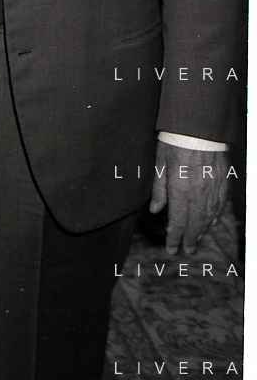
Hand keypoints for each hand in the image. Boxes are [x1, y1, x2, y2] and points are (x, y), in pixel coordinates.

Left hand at [149, 141, 227, 255]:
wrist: (199, 128)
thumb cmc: (174, 143)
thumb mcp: (160, 164)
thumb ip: (159, 190)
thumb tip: (156, 210)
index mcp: (181, 191)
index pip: (178, 222)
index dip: (175, 238)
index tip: (172, 249)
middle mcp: (199, 194)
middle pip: (195, 224)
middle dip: (190, 239)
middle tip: (187, 251)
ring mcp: (213, 189)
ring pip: (209, 217)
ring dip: (202, 231)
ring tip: (197, 239)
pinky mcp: (222, 183)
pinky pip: (219, 206)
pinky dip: (214, 217)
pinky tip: (211, 222)